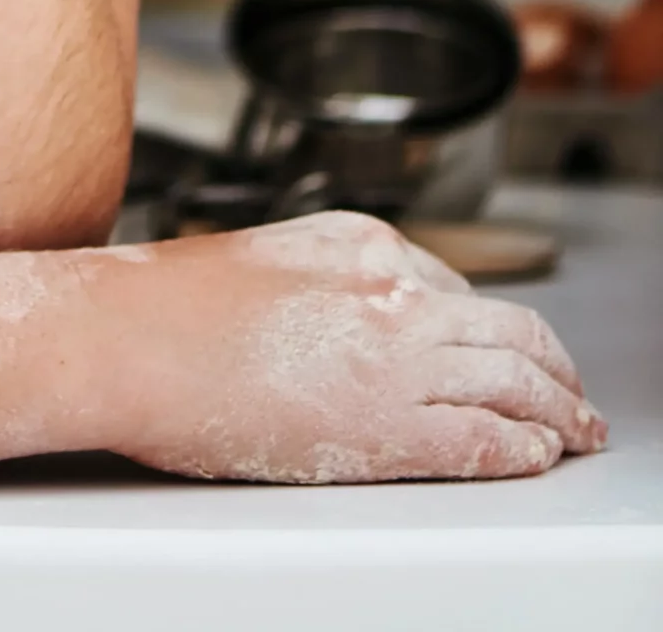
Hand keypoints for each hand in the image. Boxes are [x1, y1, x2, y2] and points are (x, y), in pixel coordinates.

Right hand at [97, 210, 605, 482]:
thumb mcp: (266, 261)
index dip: (490, 329)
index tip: (504, 349)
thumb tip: (346, 326)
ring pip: (516, 382)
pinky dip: (522, 450)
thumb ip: (326, 283)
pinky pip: (484, 441)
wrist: (123, 336)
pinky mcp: (386, 424)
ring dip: (558, 411)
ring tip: (576, 431)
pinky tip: (534, 458)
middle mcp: (392, 289)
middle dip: (552, 368)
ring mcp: (395, 357)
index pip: (456, 289)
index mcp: (360, 242)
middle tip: (572, 394)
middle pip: (510, 330)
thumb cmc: (166, 306)